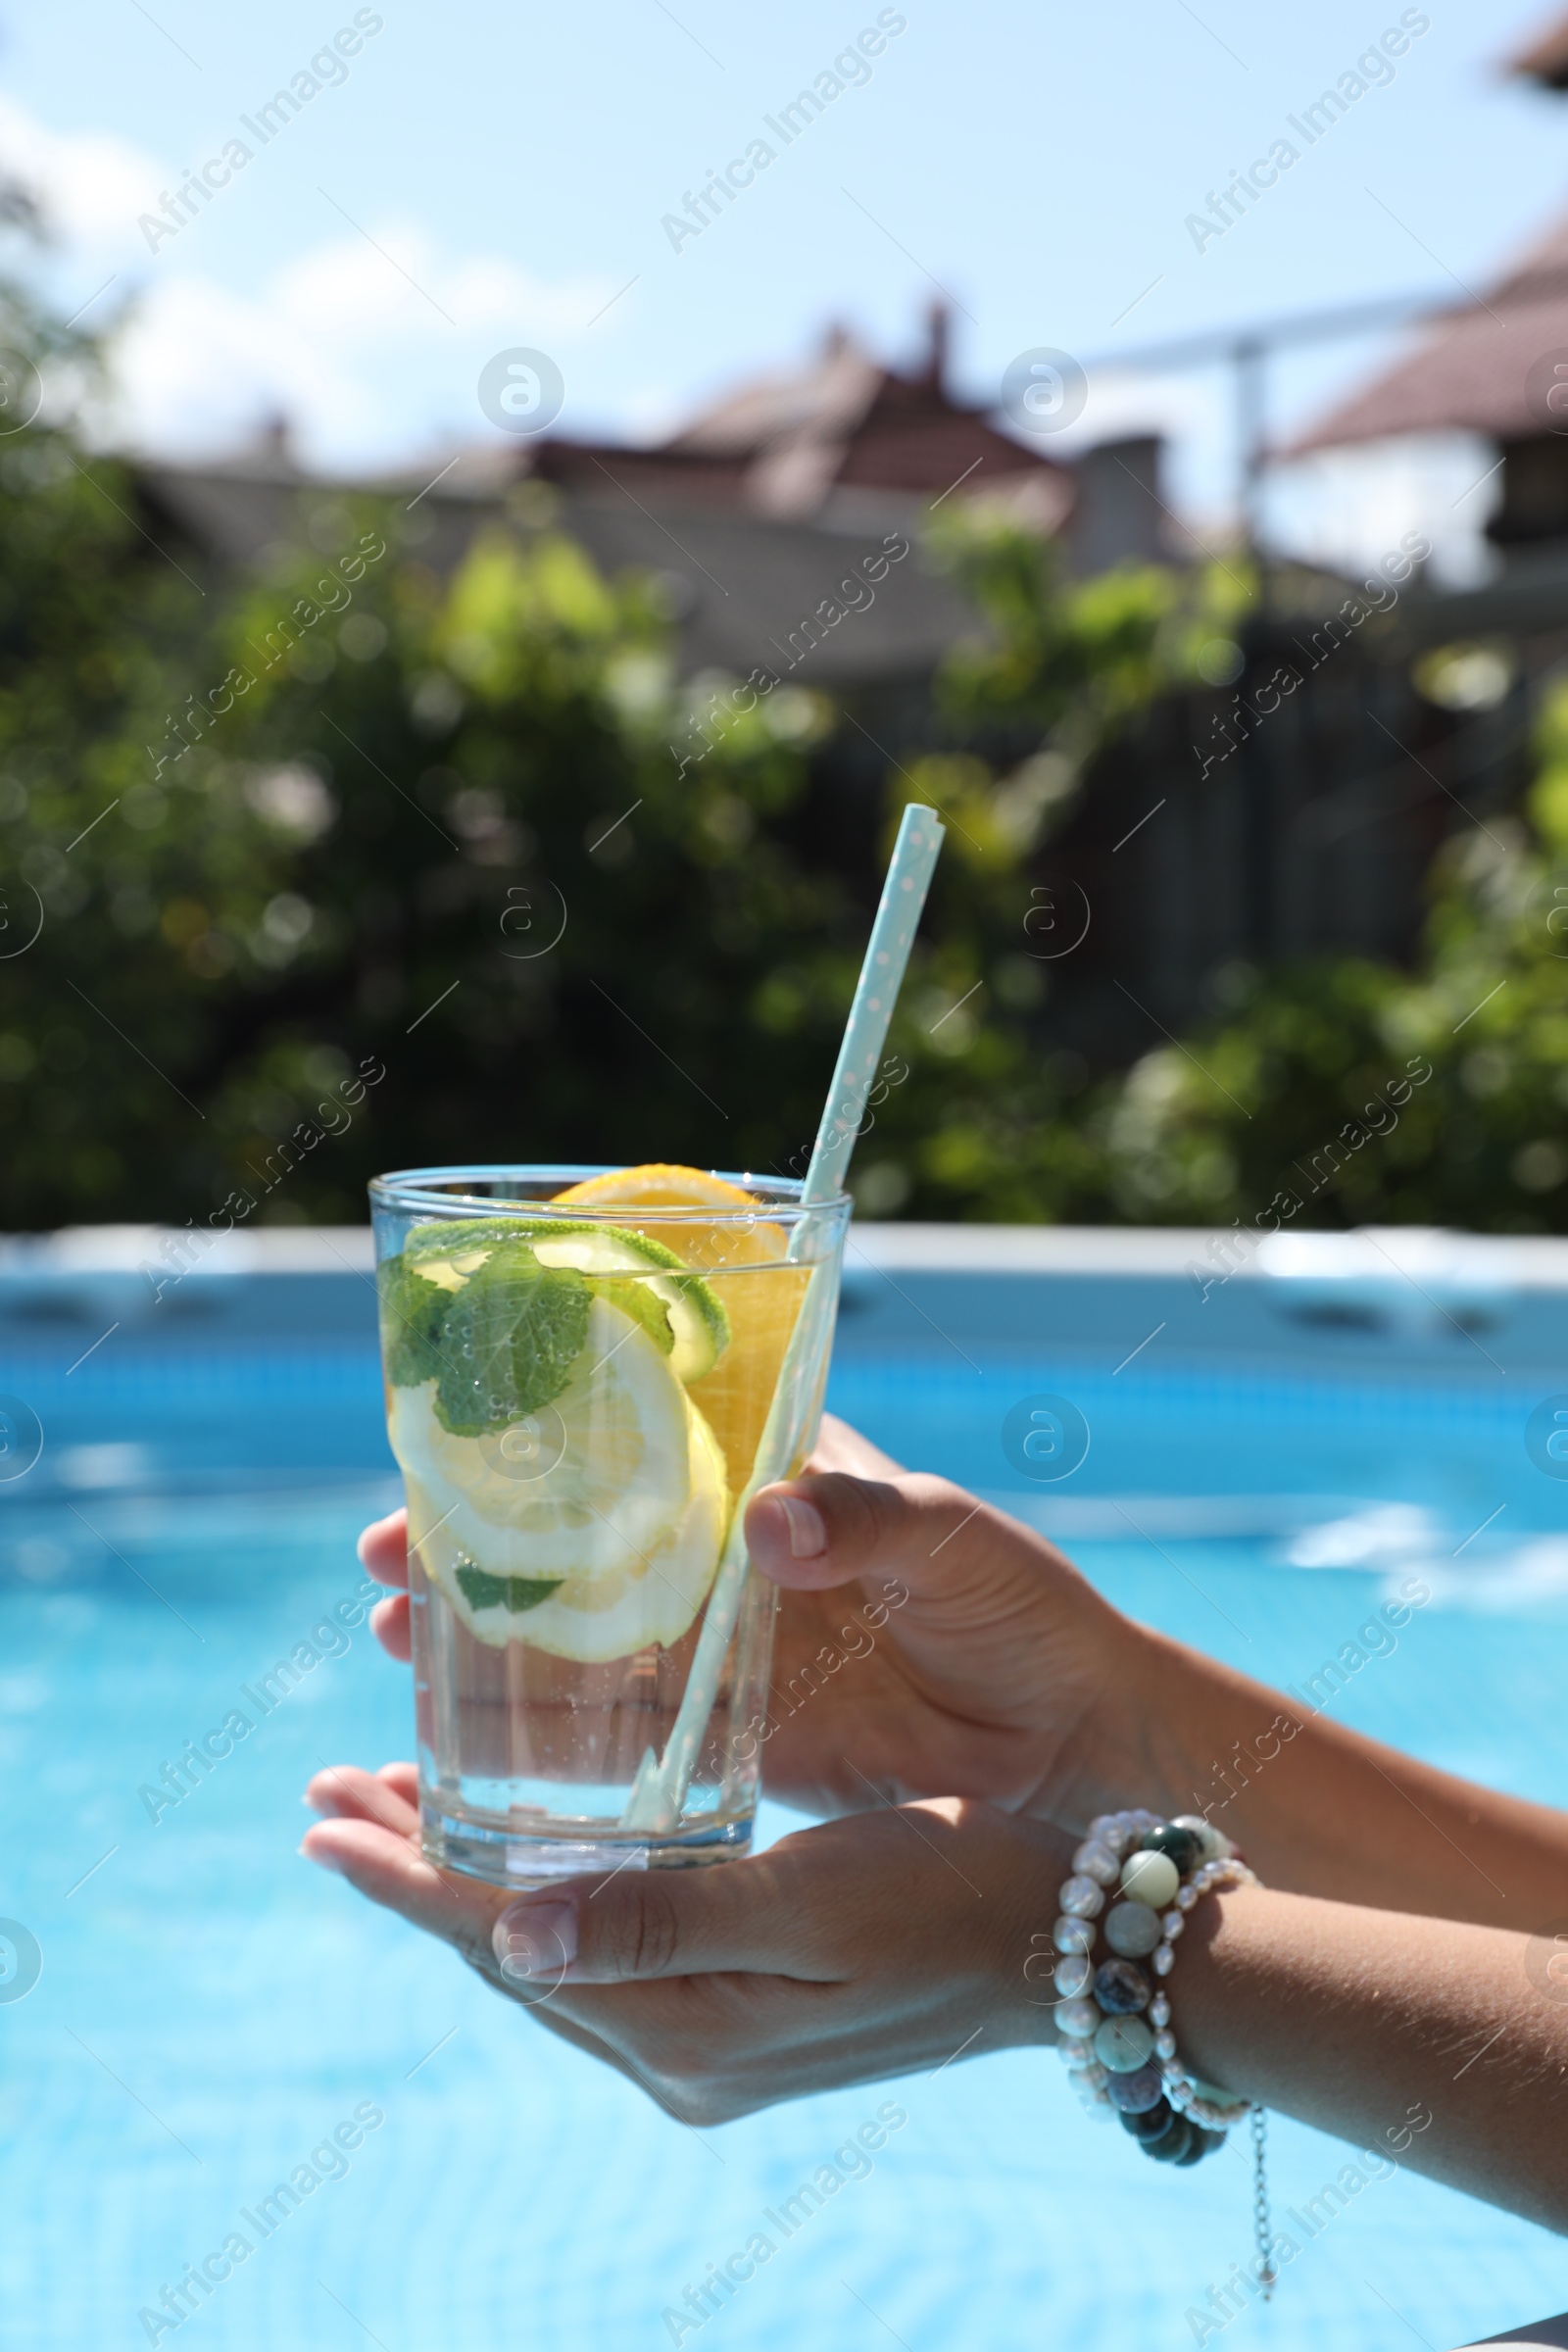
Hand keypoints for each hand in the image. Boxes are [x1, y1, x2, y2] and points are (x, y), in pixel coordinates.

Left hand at [301, 1765, 1069, 2120]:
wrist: (1068, 1945)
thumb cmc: (952, 1891)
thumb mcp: (815, 1899)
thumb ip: (665, 1921)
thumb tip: (509, 1943)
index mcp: (690, 2031)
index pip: (508, 1945)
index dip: (409, 1877)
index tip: (324, 1815)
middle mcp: (684, 2052)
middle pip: (511, 1951)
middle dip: (417, 1871)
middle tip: (333, 1796)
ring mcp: (713, 2040)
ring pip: (552, 1950)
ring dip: (471, 1881)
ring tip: (399, 1812)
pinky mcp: (744, 2011)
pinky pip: (607, 1952)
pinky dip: (546, 1895)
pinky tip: (532, 1852)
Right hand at [357, 1414, 1153, 1833]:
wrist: (1073, 1741)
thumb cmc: (1026, 1611)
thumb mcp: (952, 1541)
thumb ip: (868, 1523)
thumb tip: (770, 1523)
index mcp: (777, 1477)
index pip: (639, 1434)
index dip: (540, 1438)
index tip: (448, 1453)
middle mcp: (733, 1554)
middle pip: (582, 1534)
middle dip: (480, 1541)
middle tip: (377, 1560)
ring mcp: (727, 1646)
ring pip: (584, 1631)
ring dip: (491, 1634)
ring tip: (389, 1642)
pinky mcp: (735, 1735)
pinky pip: (626, 1728)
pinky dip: (552, 1729)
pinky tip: (471, 1742)